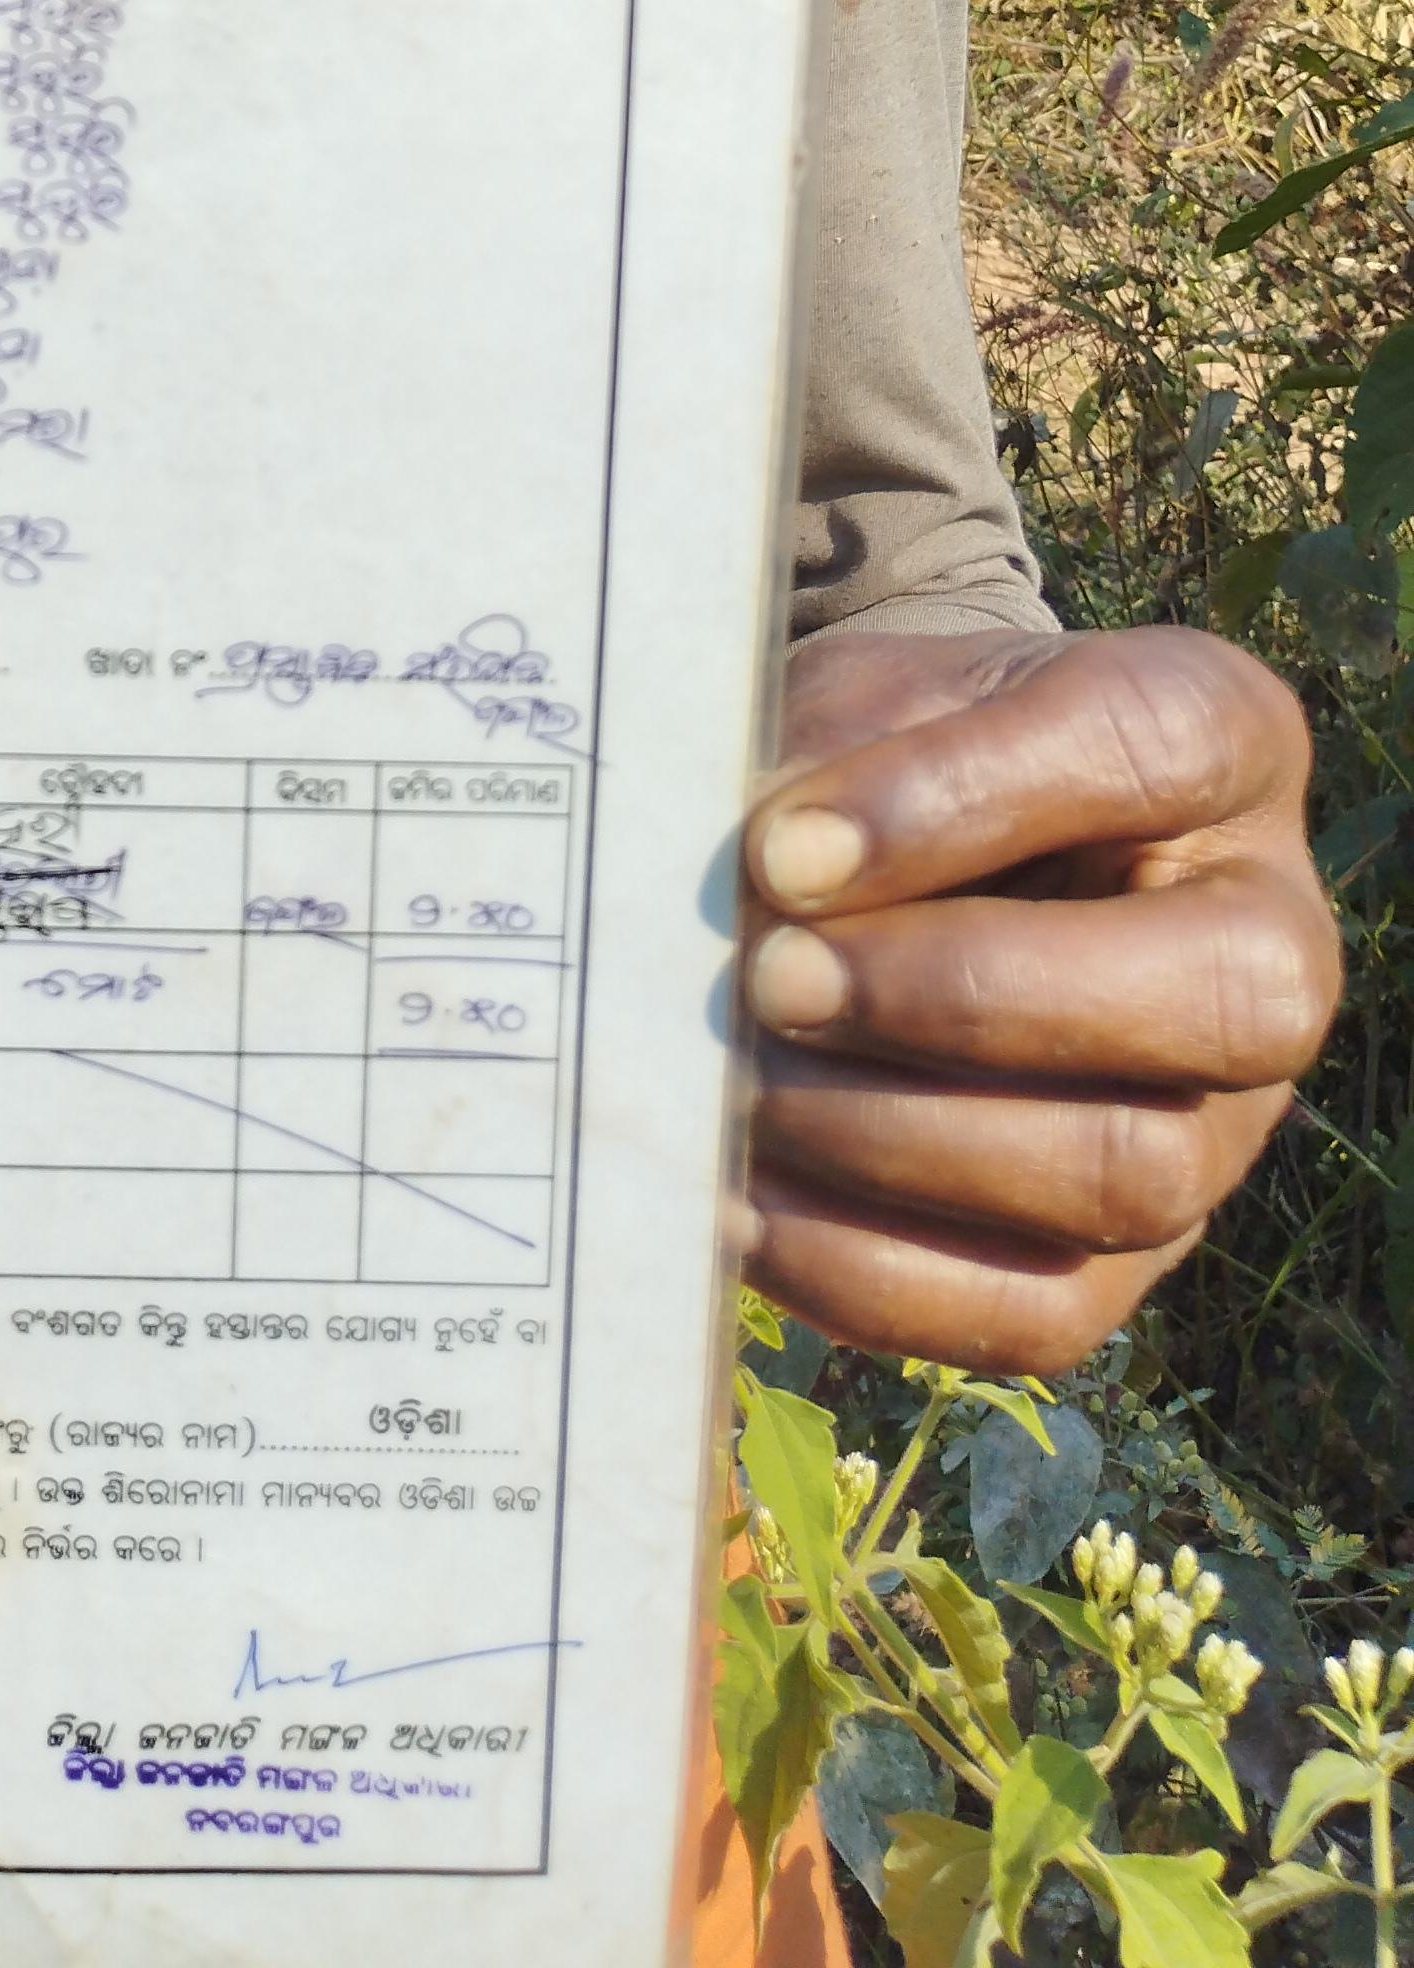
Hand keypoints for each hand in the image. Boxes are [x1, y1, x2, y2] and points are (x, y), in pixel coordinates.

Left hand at [737, 623, 1339, 1371]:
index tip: (779, 845)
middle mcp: (1268, 942)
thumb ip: (834, 757)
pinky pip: (1036, 1314)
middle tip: (767, 979)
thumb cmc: (890, 749)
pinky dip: (867, 1272)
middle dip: (960, 997)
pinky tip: (739, 1205)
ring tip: (739, 1084)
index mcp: (1221, 740)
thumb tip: (764, 882)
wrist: (891, 845)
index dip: (958, 800)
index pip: (1152, 750)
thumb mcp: (867, 693)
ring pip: (1124, 1174)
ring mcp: (1219, 1122)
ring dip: (896, 1138)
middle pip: (1213, 998)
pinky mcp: (1130, 1263)